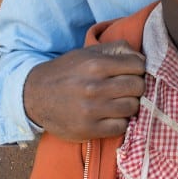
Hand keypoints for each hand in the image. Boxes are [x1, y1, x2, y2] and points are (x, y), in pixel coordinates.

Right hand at [23, 41, 145, 140]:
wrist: (35, 95)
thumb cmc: (67, 71)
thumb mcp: (88, 52)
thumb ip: (117, 49)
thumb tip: (141, 57)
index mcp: (96, 64)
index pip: (138, 65)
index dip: (139, 68)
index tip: (132, 72)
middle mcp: (95, 87)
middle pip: (138, 87)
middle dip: (136, 86)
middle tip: (128, 88)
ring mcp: (92, 110)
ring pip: (132, 107)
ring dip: (130, 104)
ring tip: (120, 101)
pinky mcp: (88, 129)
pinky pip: (121, 127)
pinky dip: (121, 121)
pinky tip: (112, 115)